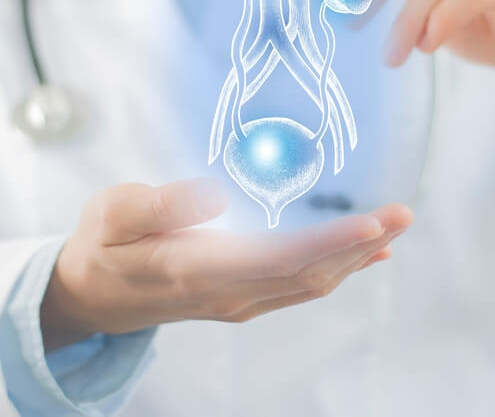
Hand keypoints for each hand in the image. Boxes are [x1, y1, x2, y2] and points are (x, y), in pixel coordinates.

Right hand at [40, 179, 411, 349]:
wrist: (92, 296)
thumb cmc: (103, 244)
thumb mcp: (112, 213)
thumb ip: (160, 204)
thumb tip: (216, 194)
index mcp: (196, 269)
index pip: (279, 259)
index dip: (331, 242)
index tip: (373, 222)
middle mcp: (227, 294)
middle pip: (309, 273)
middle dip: (360, 245)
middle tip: (402, 213)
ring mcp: (238, 301)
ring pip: (311, 283)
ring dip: (356, 256)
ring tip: (394, 225)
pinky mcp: (243, 298)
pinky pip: (300, 286)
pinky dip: (338, 268)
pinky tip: (367, 253)